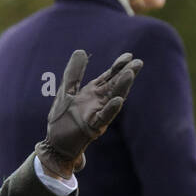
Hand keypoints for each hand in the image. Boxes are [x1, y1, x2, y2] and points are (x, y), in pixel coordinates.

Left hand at [35, 50, 142, 180]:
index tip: (129, 55)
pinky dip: (111, 109)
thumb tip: (81, 51)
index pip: (109, 77)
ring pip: (113, 99)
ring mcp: (97, 115)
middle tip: (138, 63)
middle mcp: (99, 103)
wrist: (56, 144)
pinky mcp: (92, 128)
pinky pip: (103, 118)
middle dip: (126, 74)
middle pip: (115, 86)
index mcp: (93, 93)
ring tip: (130, 74)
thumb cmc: (62, 119)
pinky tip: (118, 100)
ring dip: (122, 88)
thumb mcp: (66, 91)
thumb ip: (74, 73)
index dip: (118, 66)